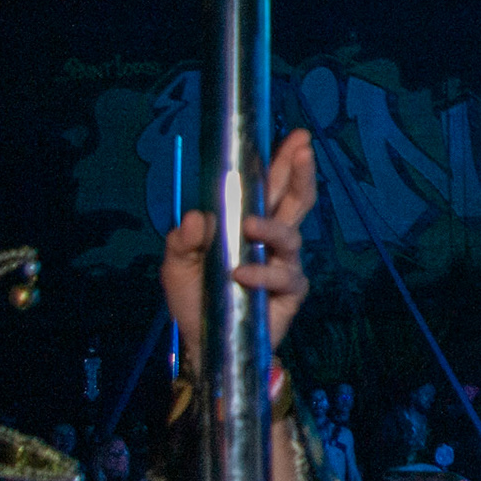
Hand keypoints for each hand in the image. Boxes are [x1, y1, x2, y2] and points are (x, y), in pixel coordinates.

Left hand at [163, 129, 317, 372]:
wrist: (203, 343)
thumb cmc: (195, 296)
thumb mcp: (177, 263)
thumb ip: (183, 239)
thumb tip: (198, 217)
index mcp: (249, 221)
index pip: (269, 186)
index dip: (283, 161)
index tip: (294, 137)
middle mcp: (272, 238)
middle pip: (296, 200)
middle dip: (300, 173)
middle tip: (303, 149)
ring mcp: (284, 265)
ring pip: (290, 236)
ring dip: (271, 227)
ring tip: (250, 226)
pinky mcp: (289, 293)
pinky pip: (283, 278)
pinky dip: (262, 274)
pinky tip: (242, 274)